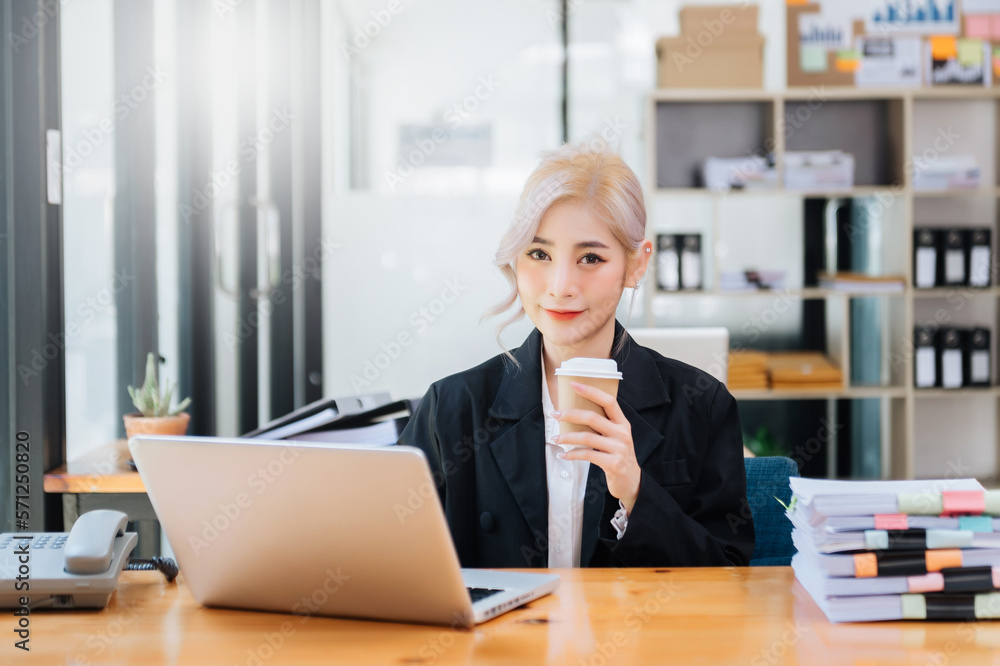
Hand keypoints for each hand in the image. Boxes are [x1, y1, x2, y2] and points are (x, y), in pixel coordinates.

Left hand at [551, 381, 640, 513]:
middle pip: (593, 418)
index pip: (608, 401)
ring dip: (567, 437)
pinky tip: (563, 454)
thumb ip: (603, 426)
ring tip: (554, 437)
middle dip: (570, 414)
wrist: (631, 481)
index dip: (591, 391)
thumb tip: (574, 413)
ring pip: (587, 437)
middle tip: (555, 414)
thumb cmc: (618, 456)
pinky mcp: (613, 464)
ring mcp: (619, 449)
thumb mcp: (616, 437)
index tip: (574, 384)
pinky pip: (588, 455)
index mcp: (622, 423)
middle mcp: (622, 433)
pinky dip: (572, 454)